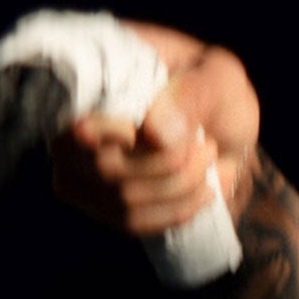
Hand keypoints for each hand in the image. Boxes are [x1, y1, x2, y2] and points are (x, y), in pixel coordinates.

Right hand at [44, 22, 261, 237]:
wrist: (226, 129)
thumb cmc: (217, 93)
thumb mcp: (218, 77)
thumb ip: (193, 94)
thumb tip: (153, 131)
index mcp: (94, 77)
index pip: (74, 117)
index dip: (112, 133)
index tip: (171, 135)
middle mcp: (72, 123)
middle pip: (102, 166)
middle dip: (169, 165)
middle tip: (208, 146)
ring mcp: (79, 168)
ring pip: (120, 199)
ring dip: (179, 188)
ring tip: (207, 163)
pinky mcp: (100, 201)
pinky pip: (128, 222)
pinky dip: (173, 212)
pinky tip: (202, 195)